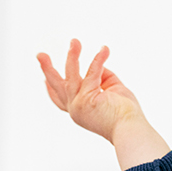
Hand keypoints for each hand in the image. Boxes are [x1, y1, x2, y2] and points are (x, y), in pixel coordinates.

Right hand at [36, 39, 170, 170]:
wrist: (131, 129)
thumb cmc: (126, 113)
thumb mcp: (112, 91)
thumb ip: (102, 76)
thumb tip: (98, 64)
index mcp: (80, 111)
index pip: (61, 101)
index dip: (51, 90)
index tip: (43, 80)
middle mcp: (75, 109)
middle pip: (57, 88)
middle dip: (47, 70)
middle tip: (40, 55)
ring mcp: (79, 104)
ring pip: (71, 76)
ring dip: (72, 56)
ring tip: (74, 41)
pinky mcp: (87, 98)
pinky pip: (92, 73)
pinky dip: (98, 59)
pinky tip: (104, 49)